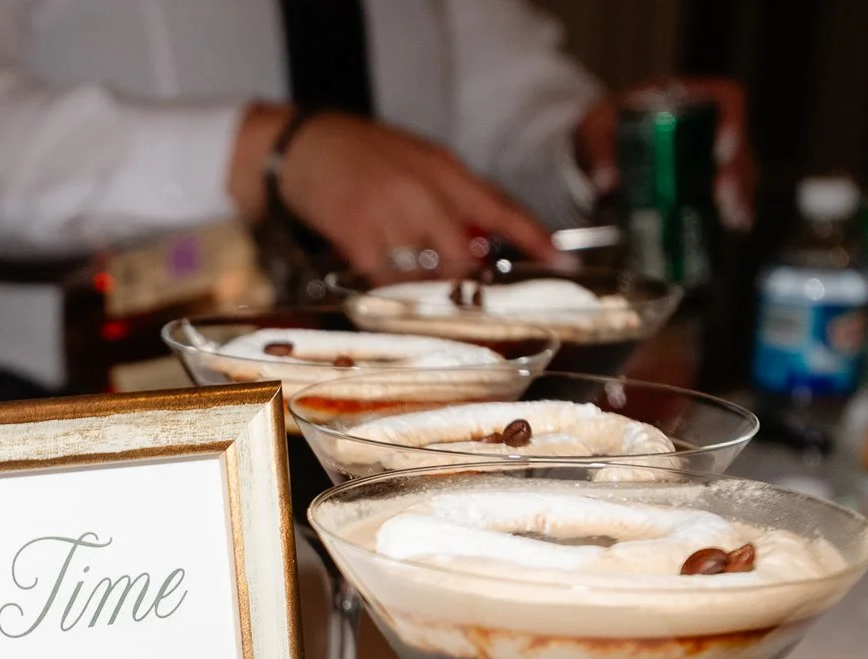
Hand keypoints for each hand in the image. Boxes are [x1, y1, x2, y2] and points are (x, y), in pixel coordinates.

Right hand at [229, 104, 558, 271]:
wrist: (305, 145)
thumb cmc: (364, 155)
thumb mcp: (419, 162)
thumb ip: (450, 199)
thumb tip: (480, 243)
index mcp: (446, 170)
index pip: (500, 207)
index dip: (534, 236)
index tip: (562, 262)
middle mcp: (424, 191)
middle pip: (465, 255)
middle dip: (470, 286)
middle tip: (470, 303)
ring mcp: (391, 213)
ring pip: (427, 274)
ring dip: (432, 297)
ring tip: (429, 306)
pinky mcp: (358, 234)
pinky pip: (387, 281)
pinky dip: (394, 296)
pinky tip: (390, 299)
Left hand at [575, 77, 754, 232]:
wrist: (606, 144)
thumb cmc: (608, 126)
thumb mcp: (596, 130)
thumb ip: (600, 152)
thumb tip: (606, 182)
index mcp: (687, 96)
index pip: (726, 98)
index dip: (732, 122)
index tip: (723, 150)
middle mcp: (709, 120)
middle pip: (737, 141)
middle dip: (734, 172)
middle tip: (724, 196)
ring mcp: (713, 150)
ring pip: (739, 169)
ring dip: (739, 194)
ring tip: (734, 218)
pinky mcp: (710, 177)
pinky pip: (731, 191)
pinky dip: (734, 208)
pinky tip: (736, 223)